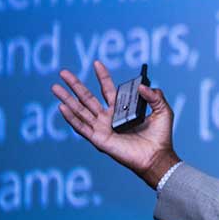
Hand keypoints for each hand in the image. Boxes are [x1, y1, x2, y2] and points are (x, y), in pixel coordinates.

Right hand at [51, 60, 179, 188]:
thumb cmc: (161, 136)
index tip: (97, 63)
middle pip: (88, 98)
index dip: (102, 76)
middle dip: (75, 85)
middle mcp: (108, 117)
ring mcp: (102, 128)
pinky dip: (71, 117)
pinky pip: (81, 127)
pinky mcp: (99, 139)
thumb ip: (155, 96)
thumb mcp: (163, 111)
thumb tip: (142, 86)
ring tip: (55, 87)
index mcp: (122, 109)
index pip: (108, 89)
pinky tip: (62, 106)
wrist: (157, 156)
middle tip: (63, 72)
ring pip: (80, 110)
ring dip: (67, 99)